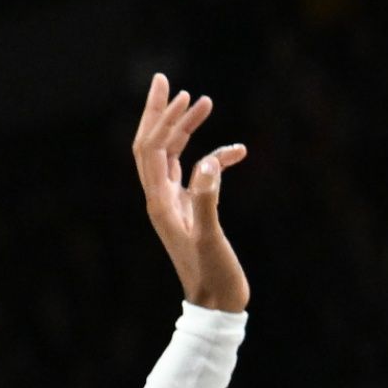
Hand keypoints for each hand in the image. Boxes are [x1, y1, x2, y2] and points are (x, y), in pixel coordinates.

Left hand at [132, 73, 249, 312]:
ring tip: (205, 102)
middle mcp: (160, 199)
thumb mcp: (211, 238)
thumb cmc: (214, 278)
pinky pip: (195, 173)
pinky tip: (236, 152)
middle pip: (152, 145)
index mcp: (160, 202)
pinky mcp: (190, 210)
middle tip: (167, 80)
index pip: (151, 149)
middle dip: (159, 112)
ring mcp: (174, 204)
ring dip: (185, 129)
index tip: (176, 90)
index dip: (160, 118)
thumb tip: (208, 162)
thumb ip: (207, 200)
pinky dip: (212, 157)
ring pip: (173, 155)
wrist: (216, 306)